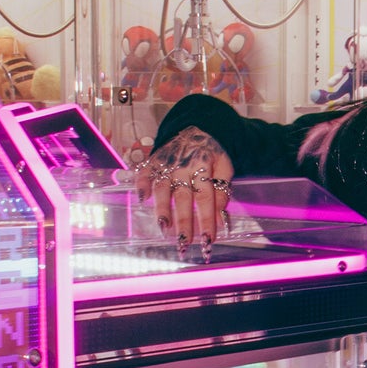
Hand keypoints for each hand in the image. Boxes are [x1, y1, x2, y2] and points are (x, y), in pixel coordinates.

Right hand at [133, 127, 234, 255]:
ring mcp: (166, 163)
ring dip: (162, 208)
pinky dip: (141, 184)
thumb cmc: (212, 152)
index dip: (207, 219)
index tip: (208, 239)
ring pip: (162, 188)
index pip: (206, 198)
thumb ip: (222, 190)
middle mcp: (183, 167)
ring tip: (163, 227)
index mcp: (204, 168)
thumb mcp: (225, 167)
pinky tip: (141, 198)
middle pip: (183, 197)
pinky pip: (144, 173)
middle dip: (184, 221)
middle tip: (184, 242)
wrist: (196, 125)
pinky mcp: (153, 160)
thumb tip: (221, 217)